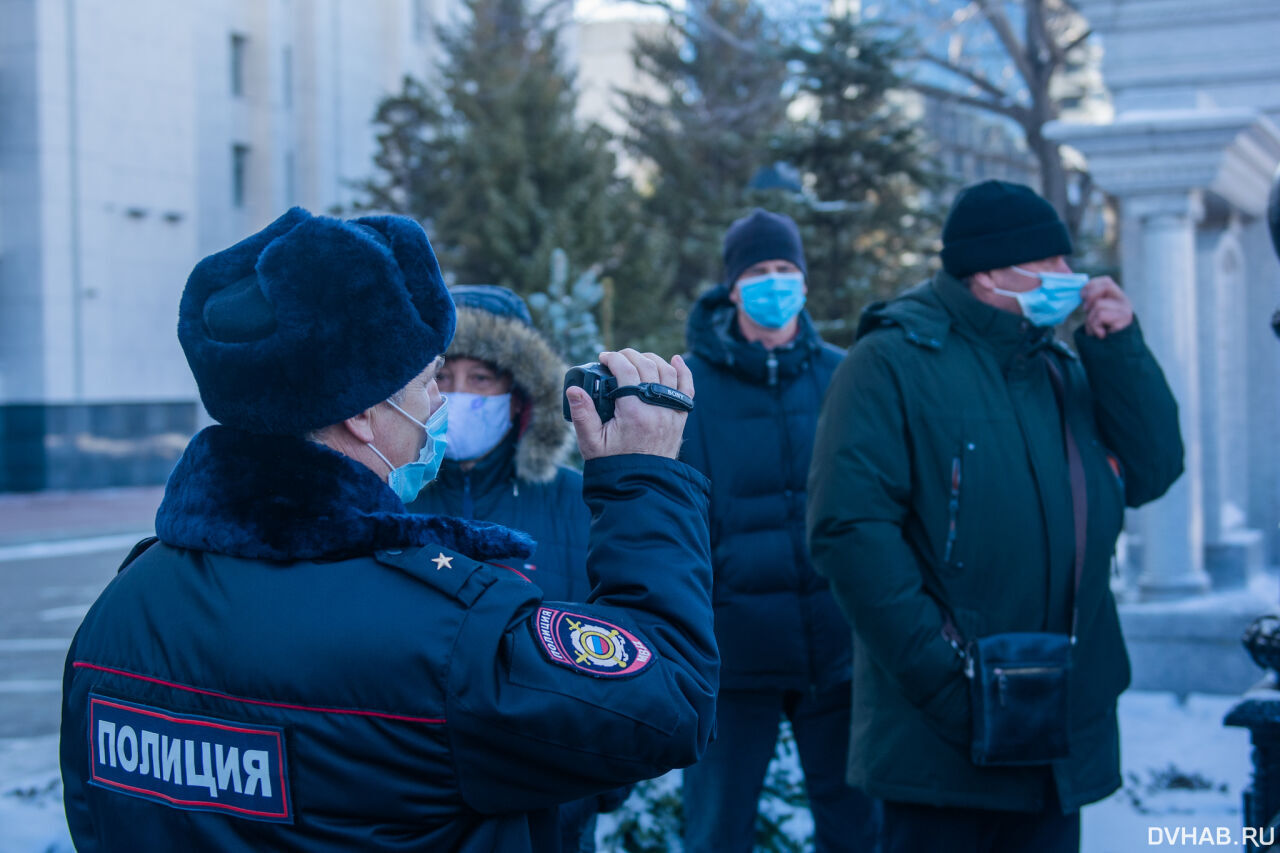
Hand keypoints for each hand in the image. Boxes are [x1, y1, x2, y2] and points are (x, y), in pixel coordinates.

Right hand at [567, 350, 693, 460]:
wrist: (640, 483)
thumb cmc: (613, 462)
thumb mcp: (590, 442)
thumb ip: (582, 415)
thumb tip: (573, 389)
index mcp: (634, 413)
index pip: (626, 371)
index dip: (613, 359)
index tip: (603, 358)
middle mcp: (657, 409)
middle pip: (647, 367)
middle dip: (629, 356)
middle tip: (616, 358)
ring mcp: (672, 412)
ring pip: (667, 372)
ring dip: (651, 359)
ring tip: (635, 360)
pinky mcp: (680, 418)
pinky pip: (687, 388)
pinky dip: (683, 371)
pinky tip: (675, 360)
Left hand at [1080, 276, 1133, 338]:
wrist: (1112, 353)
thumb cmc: (1101, 333)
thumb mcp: (1094, 314)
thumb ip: (1092, 302)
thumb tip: (1082, 292)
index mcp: (1117, 297)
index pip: (1106, 281)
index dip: (1091, 286)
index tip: (1082, 296)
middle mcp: (1124, 301)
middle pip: (1106, 286)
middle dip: (1091, 297)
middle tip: (1086, 311)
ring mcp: (1126, 310)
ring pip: (1099, 304)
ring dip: (1091, 319)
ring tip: (1097, 329)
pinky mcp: (1124, 321)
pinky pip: (1100, 316)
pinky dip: (1095, 327)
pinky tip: (1101, 334)